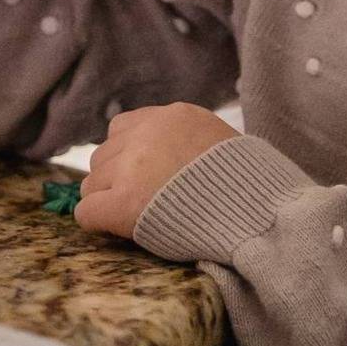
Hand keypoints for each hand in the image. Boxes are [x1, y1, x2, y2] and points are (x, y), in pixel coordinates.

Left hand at [75, 103, 239, 239]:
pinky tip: (118, 229)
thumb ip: (183, 140)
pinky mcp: (124, 203)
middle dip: (117, 180)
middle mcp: (145, 135)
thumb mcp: (218, 142)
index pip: (121, 129)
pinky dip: (98, 222)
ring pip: (92, 183)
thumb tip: (159, 158)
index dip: (129, 158)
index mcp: (172, 116)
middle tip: (144, 203)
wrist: (260, 215)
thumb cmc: (249, 188)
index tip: (146, 179)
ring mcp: (131, 168)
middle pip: (103, 156)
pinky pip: (86, 212)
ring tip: (139, 218)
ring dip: (108, 200)